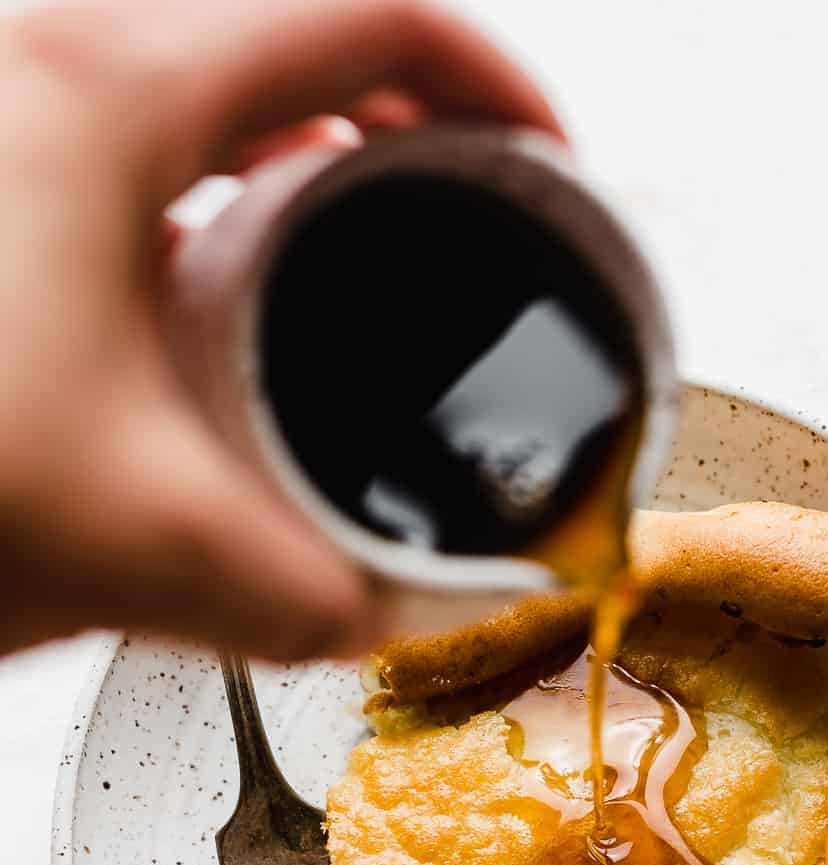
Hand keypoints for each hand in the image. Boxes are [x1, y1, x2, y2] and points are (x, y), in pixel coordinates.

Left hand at [0, 0, 561, 658]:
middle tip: (476, 192)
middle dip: (411, 101)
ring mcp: (9, 110)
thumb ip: (329, 594)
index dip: (494, 77)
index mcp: (111, 101)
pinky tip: (231, 272)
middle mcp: (45, 66)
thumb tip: (421, 611)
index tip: (544, 153)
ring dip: (309, 128)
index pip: (366, 15)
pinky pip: (135, 124)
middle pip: (288, 23)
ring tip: (378, 223)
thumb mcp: (153, 549)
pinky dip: (217, 169)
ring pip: (205, 66)